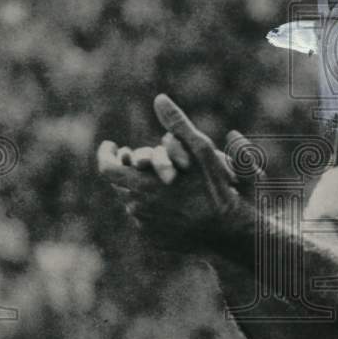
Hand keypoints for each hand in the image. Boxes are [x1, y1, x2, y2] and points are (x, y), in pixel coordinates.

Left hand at [96, 95, 248, 251]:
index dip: (105, 155)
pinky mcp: (156, 240)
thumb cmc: (219, 190)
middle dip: (129, 170)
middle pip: (120, 185)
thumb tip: (160, 99)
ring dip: (143, 189)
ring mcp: (147, 228)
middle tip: (142, 159)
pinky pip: (146, 220)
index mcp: (145, 187)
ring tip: (163, 180)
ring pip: (134, 202)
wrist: (232, 233)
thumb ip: (178, 124)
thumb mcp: (202, 152)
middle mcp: (140, 210)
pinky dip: (153, 208)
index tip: (111, 145)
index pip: (107, 170)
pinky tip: (174, 203)